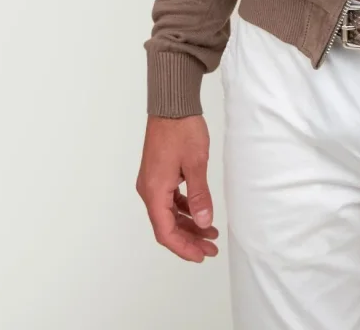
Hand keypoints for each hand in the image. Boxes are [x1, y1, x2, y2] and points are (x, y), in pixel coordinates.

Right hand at [136, 114, 219, 261]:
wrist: (172, 103)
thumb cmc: (182, 130)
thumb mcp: (196, 163)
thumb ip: (200, 195)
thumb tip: (205, 223)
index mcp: (154, 191)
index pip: (165, 232)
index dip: (183, 247)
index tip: (201, 255)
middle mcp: (149, 190)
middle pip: (166, 226)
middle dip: (189, 240)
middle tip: (211, 248)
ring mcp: (152, 182)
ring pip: (169, 213)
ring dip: (188, 225)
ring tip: (210, 233)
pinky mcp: (158, 174)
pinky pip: (170, 200)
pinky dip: (184, 209)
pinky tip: (200, 212)